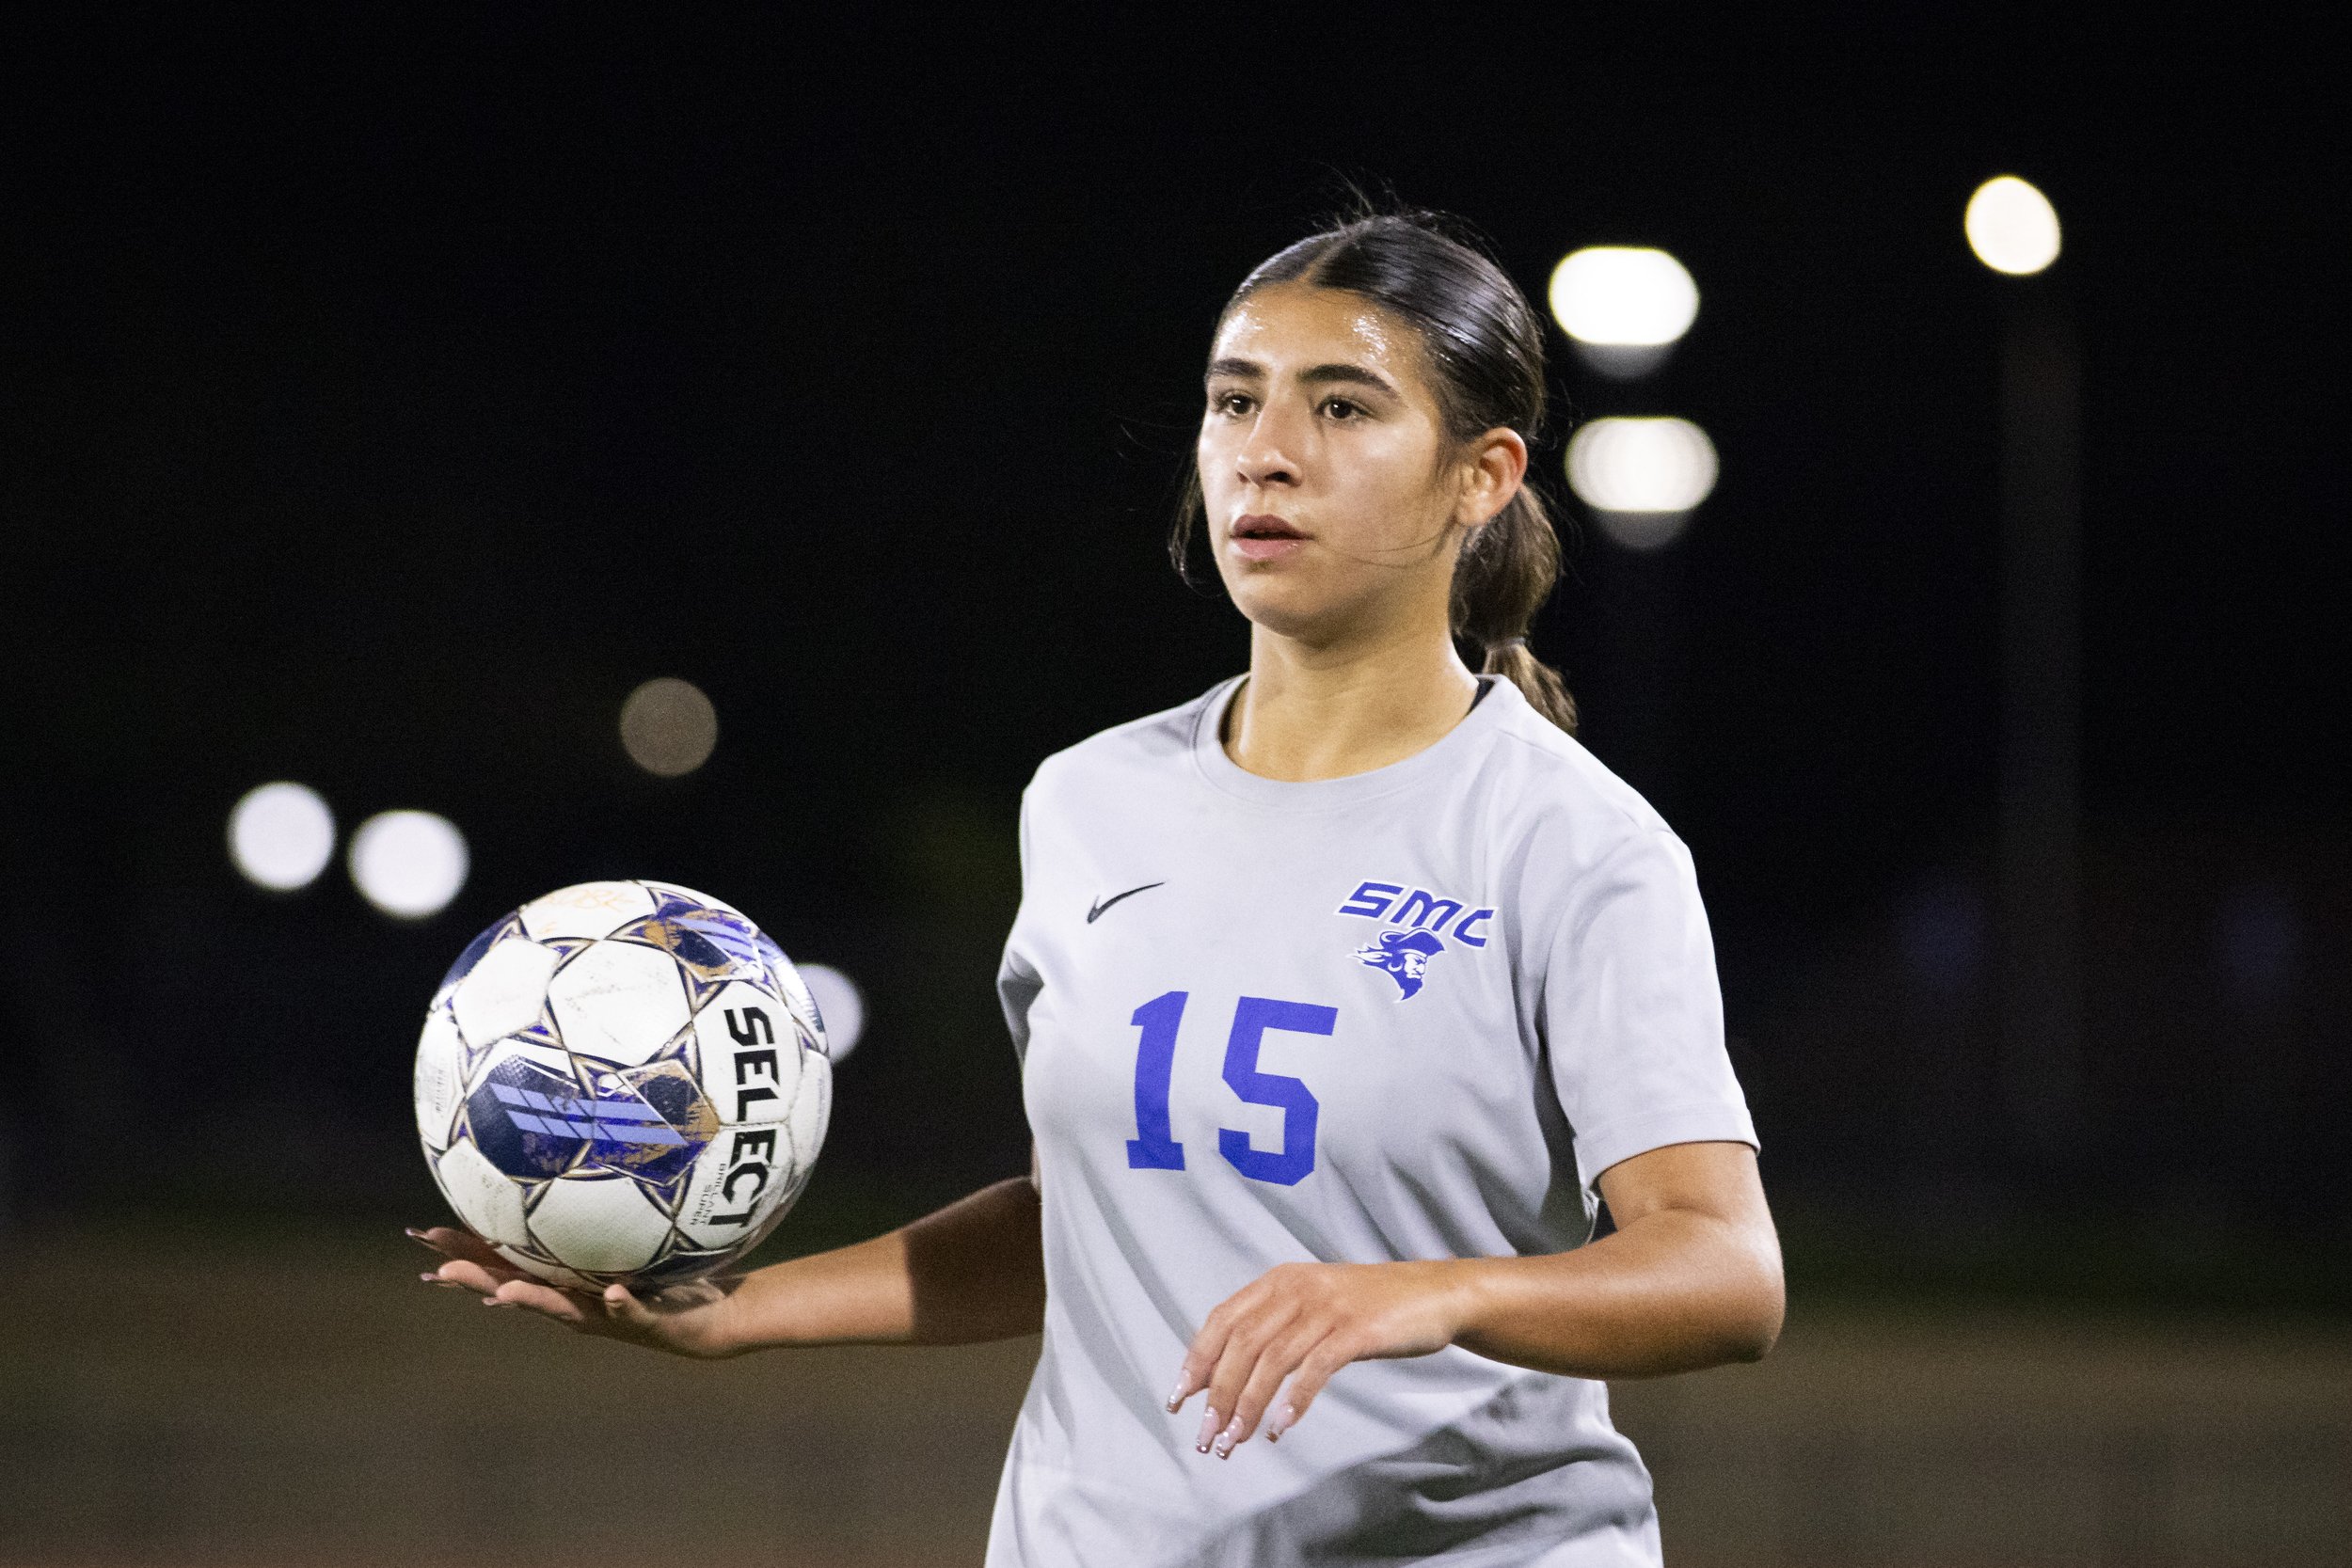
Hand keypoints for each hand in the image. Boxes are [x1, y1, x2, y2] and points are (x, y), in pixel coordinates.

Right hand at [409, 1226, 740, 1358]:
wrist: (716, 1316)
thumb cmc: (669, 1272)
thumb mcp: (630, 1236)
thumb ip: (602, 1209)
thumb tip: (577, 1160)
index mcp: (567, 1280)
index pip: (505, 1262)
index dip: (464, 1250)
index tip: (421, 1235)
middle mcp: (579, 1302)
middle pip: (518, 1289)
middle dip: (478, 1280)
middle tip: (438, 1269)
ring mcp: (610, 1316)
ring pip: (564, 1310)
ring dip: (534, 1302)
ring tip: (503, 1293)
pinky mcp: (649, 1323)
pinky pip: (636, 1312)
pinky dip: (624, 1304)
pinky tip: (616, 1294)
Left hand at [1164, 1260, 1467, 1458]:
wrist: (1432, 1293)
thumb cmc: (1367, 1307)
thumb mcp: (1311, 1304)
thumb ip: (1268, 1330)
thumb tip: (1218, 1376)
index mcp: (1278, 1281)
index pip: (1221, 1321)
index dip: (1195, 1361)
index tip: (1178, 1400)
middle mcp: (1297, 1289)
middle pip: (1241, 1345)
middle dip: (1217, 1396)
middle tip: (1207, 1437)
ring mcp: (1327, 1308)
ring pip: (1272, 1360)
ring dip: (1247, 1406)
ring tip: (1234, 1442)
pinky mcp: (1356, 1330)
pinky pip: (1315, 1368)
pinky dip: (1293, 1400)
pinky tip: (1280, 1428)